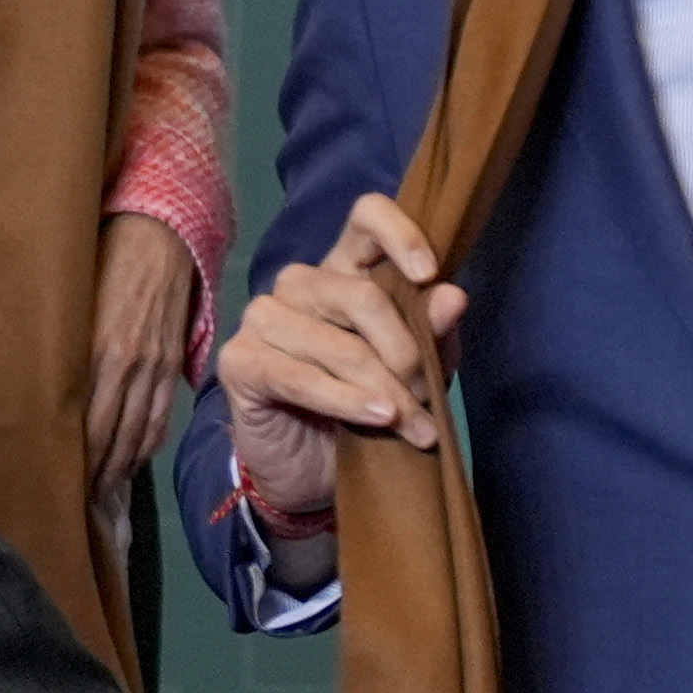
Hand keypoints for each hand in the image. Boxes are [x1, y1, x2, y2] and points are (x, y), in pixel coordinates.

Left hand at [82, 211, 199, 511]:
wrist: (160, 233)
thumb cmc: (102, 257)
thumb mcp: (73, 302)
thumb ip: (61, 345)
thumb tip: (35, 383)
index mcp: (99, 352)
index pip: (84, 424)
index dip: (73, 461)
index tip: (55, 485)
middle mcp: (130, 367)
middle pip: (111, 439)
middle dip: (94, 477)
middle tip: (74, 505)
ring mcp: (156, 368)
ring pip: (138, 435)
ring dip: (120, 470)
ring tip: (101, 496)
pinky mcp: (173, 364)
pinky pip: (161, 417)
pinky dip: (146, 447)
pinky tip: (132, 462)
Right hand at [214, 194, 467, 592]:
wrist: (313, 476)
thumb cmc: (367, 410)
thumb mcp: (417, 375)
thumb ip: (433, 335)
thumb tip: (453, 296)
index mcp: (345, 270)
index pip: (366, 216)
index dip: (400, 234)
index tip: (429, 275)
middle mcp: (300, 284)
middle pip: (360, 294)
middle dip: (406, 354)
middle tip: (428, 399)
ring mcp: (263, 319)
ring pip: (337, 343)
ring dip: (384, 388)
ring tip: (414, 427)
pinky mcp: (240, 361)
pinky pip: (300, 377)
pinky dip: (346, 401)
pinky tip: (377, 418)